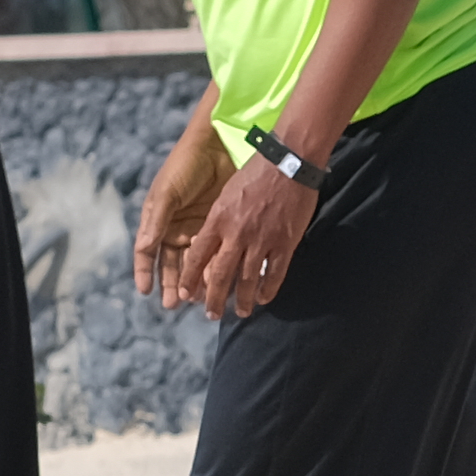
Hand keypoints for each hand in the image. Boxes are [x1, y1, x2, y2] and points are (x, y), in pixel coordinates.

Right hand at [133, 114, 228, 302]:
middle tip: (174, 304)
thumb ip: (156, 222)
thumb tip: (143, 249)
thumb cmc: (185, 167)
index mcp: (158, 222)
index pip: (147, 254)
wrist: (217, 147)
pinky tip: (218, 282)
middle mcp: (177, 230)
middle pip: (173, 266)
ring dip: (196, 282)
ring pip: (195, 265)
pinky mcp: (221, 229)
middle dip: (173, 286)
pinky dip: (216, 269)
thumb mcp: (167, 194)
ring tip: (198, 298)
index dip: (145, 273)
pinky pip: (217, 255)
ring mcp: (199, 231)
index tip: (145, 291)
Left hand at [173, 155, 315, 320]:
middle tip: (211, 315)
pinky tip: (264, 299)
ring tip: (241, 312)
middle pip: (220, 275)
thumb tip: (212, 244)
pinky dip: (268, 289)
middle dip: (214, 299)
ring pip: (247, 279)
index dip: (190, 278)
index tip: (186, 294)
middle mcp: (236, 233)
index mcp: (218, 219)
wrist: (288, 160)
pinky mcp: (285, 242)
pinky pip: (274, 274)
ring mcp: (261, 239)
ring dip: (242, 300)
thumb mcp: (227, 194)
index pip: (198, 256)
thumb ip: (219, 220)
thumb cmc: (256, 171)